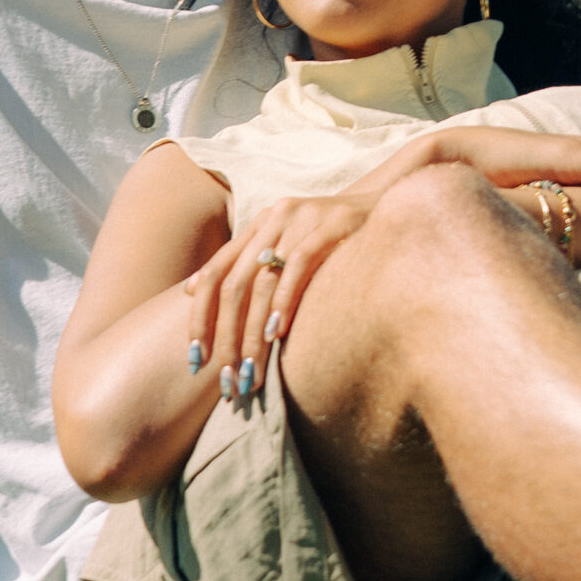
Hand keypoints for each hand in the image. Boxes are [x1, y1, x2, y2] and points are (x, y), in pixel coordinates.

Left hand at [183, 189, 382, 400]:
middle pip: (233, 284)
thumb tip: (189, 291)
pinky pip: (299, 264)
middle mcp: (274, 218)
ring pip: (262, 281)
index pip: (214, 274)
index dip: (200, 318)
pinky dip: (285, 300)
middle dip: (225, 336)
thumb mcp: (286, 245)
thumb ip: (243, 265)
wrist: (391, 202)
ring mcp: (302, 218)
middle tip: (228, 379)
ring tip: (252, 369)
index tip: (196, 359)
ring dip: (252, 332)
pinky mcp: (333, 224)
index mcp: (259, 225)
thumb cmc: (338, 238)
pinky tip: (278, 333)